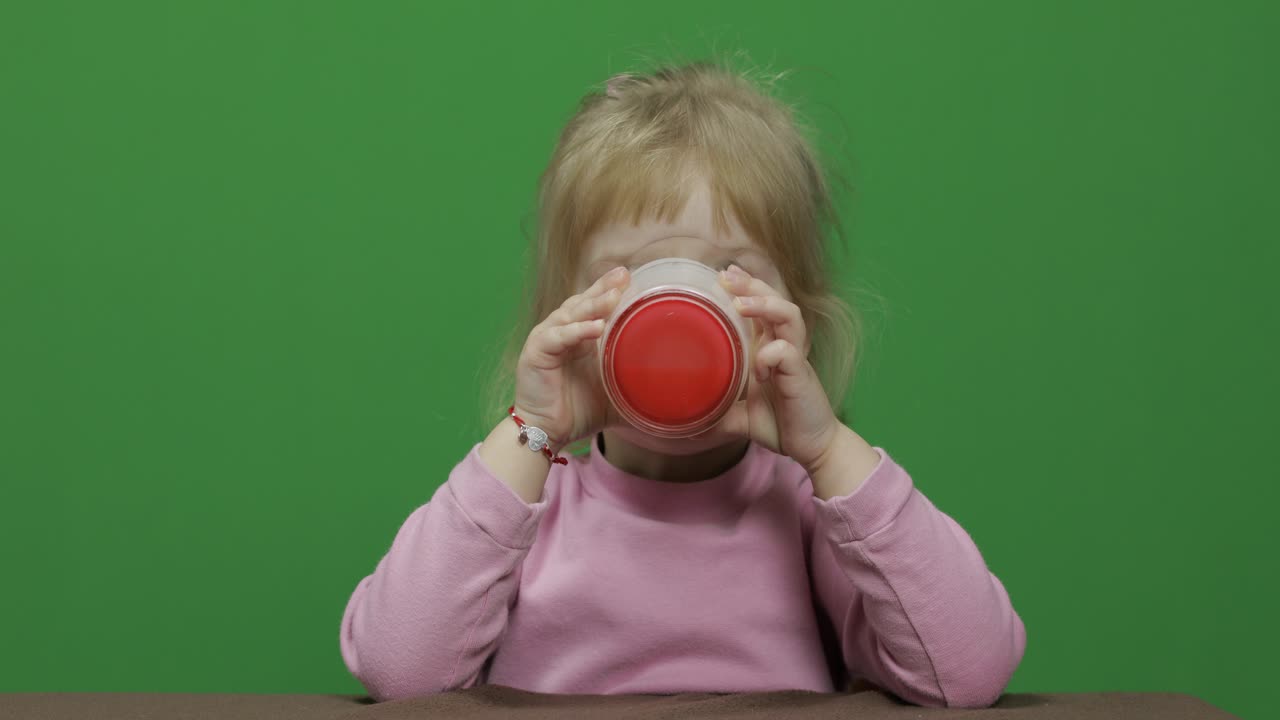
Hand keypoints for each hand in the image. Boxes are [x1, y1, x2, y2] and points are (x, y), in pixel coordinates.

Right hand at [512, 266, 629, 447]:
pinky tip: (595, 327)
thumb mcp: (616, 394)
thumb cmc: (580, 411)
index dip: (609, 289)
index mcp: (579, 336)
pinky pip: (558, 337)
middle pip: (583, 302)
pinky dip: (577, 331)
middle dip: (604, 288)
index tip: (630, 276)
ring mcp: (547, 339)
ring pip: (571, 314)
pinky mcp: (537, 352)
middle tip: (624, 276)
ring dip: (593, 305)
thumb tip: (678, 393)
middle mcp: (562, 331)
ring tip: (614, 298)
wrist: (550, 433)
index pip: (594, 305)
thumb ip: (639, 386)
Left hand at [717, 264, 840, 472]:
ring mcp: (794, 359)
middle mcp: (783, 347)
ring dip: (765, 305)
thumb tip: (684, 421)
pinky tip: (758, 367)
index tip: (722, 275)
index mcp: (769, 348)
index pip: (761, 306)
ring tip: (741, 304)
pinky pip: (788, 352)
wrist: (811, 447)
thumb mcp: (741, 417)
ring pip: (788, 316)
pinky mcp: (801, 375)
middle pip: (774, 300)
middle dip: (752, 284)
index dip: (745, 288)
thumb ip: (718, 413)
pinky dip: (771, 354)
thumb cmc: (781, 424)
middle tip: (726, 275)